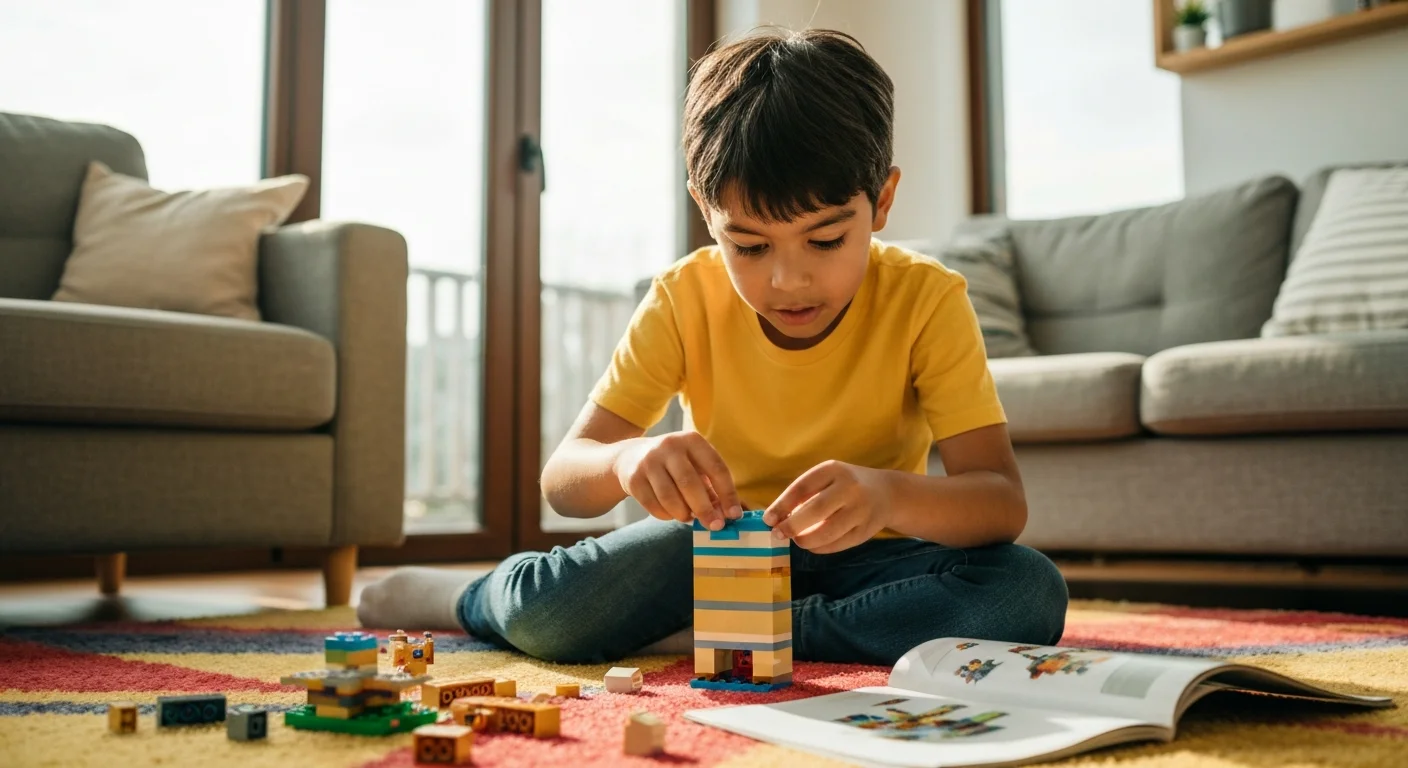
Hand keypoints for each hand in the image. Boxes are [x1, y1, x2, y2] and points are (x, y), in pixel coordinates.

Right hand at [613, 432, 741, 530]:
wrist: (632, 457)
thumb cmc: (675, 465)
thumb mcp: (696, 466)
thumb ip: (713, 488)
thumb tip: (730, 515)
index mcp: (692, 440)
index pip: (716, 467)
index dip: (727, 493)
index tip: (734, 515)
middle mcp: (670, 446)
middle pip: (690, 483)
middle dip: (705, 509)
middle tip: (715, 526)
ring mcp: (649, 461)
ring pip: (669, 497)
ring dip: (683, 514)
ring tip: (689, 517)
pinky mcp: (634, 478)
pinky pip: (653, 505)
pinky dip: (666, 515)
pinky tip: (671, 513)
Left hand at [763, 461, 892, 552]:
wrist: (887, 493)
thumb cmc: (846, 485)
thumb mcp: (827, 477)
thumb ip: (804, 493)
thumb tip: (775, 518)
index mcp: (834, 470)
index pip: (802, 487)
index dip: (782, 504)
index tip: (768, 519)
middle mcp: (850, 488)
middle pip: (815, 510)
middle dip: (792, 525)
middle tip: (777, 534)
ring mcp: (861, 510)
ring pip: (827, 532)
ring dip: (805, 540)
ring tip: (796, 539)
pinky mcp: (866, 531)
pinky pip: (838, 545)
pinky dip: (820, 548)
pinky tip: (812, 545)